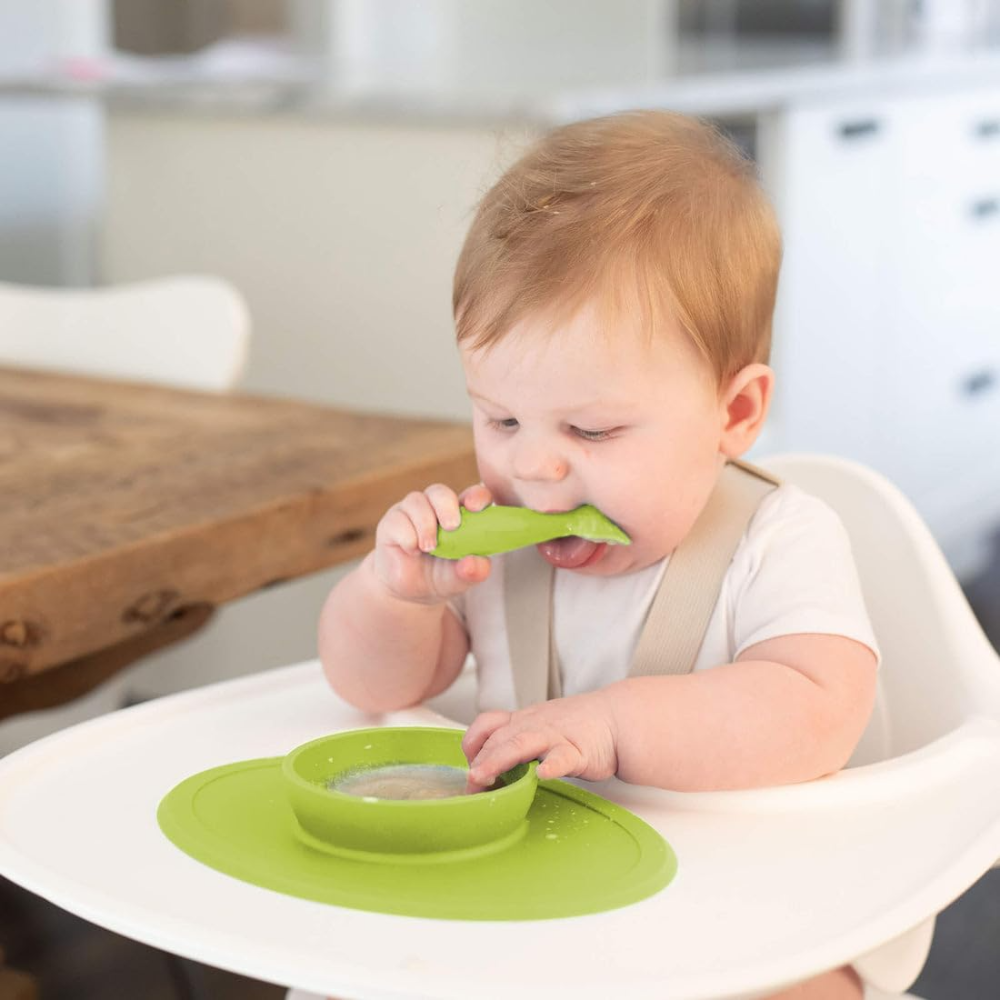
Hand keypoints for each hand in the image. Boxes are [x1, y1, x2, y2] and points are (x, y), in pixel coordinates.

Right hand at [372, 482, 492, 603]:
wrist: (408, 592)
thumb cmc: (441, 576)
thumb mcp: (460, 578)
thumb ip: (472, 572)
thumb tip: (473, 563)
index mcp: (460, 514)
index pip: (472, 495)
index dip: (476, 496)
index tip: (475, 507)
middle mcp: (435, 508)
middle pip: (439, 492)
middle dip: (447, 506)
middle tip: (451, 527)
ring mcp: (411, 512)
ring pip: (416, 501)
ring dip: (425, 525)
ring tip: (429, 548)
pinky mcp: (391, 522)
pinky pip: (397, 519)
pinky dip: (407, 536)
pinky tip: (412, 550)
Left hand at [461, 691, 618, 791]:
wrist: (614, 718)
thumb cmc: (574, 727)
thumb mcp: (537, 728)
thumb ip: (513, 744)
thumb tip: (485, 771)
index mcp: (522, 721)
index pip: (488, 725)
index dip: (472, 744)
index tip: (467, 767)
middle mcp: (533, 725)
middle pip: (499, 738)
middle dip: (480, 760)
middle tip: (468, 783)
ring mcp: (555, 736)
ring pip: (522, 744)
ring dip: (499, 760)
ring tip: (484, 776)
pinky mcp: (578, 751)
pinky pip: (563, 757)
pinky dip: (552, 765)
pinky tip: (543, 775)